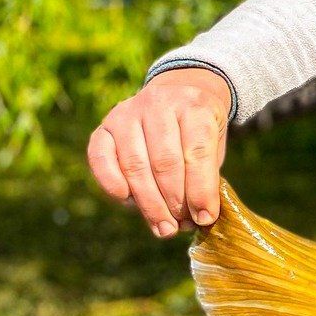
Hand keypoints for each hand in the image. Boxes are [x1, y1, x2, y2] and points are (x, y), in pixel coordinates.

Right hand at [86, 68, 232, 236]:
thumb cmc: (200, 127)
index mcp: (195, 106)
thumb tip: (199, 218)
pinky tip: (126, 201)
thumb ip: (207, 175)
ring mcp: (128, 112)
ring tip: (163, 227)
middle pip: (164, 162)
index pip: (197, 153)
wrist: (180, 88)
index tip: (205, 218)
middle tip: (180, 227)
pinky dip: (111, 182)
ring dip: (148, 202)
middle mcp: (159, 104)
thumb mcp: (215, 142)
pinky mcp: (105, 124)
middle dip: (174, 201)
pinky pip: (100, 157)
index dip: (201, 190)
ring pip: (134, 164)